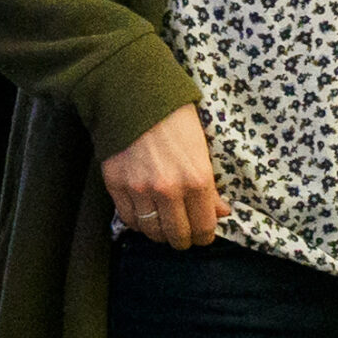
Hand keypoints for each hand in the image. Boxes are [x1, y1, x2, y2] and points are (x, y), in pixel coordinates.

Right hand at [101, 104, 229, 248]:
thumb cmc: (176, 118)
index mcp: (197, 179)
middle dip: (183, 240)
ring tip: (164, 226)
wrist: (135, 97)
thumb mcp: (203, 148)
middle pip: (177, 236)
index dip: (205, 236)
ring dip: (160, 233)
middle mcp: (169, 190)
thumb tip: (221, 212)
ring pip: (152, 231)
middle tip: (184, 236)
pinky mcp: (117, 187)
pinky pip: (129, 219)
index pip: (204, 226)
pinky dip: (138, 222)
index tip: (203, 236)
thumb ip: (211, 185)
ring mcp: (140, 190)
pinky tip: (145, 214)